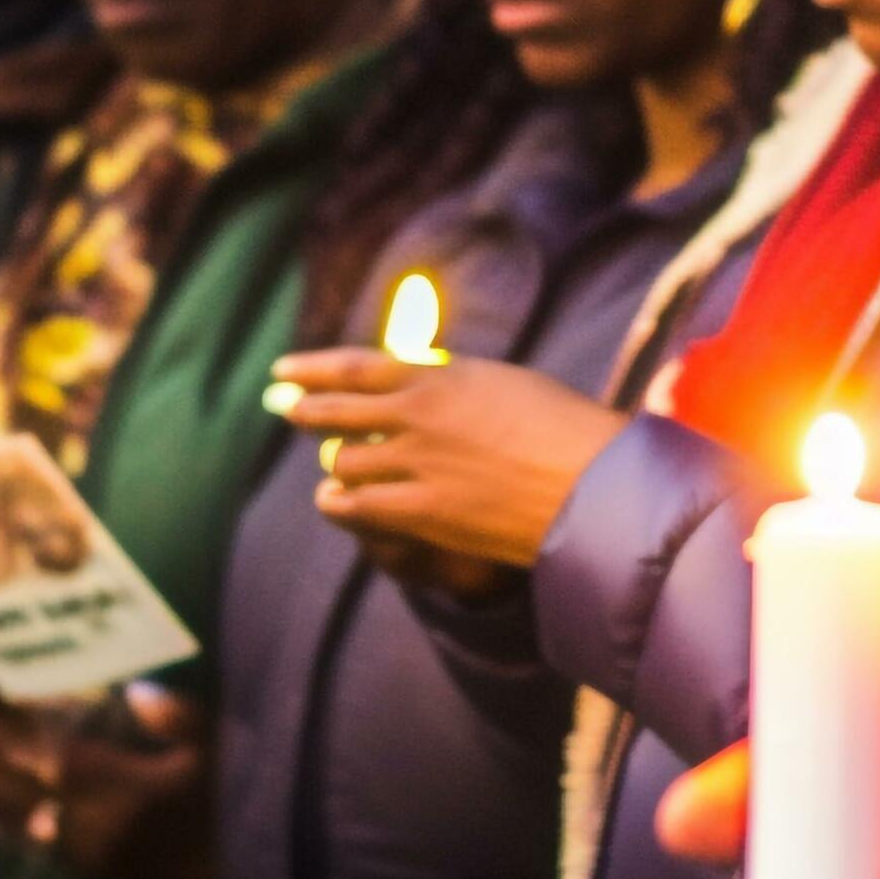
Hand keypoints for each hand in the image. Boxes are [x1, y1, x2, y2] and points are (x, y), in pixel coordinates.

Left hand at [0, 680, 215, 878]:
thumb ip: (183, 723)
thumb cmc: (235, 802)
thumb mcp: (221, 755)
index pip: (35, 757)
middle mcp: (79, 827)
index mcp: (115, 795)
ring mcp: (71, 850)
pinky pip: (5, 826)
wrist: (241, 876)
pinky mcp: (72, 861)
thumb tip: (138, 692)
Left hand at [271, 349, 624, 566]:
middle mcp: (417, 414)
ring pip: (347, 461)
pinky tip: (334, 500)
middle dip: (308, 411)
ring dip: (338, 464)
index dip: (314, 370)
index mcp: (439, 375)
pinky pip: (359, 505)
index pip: (356, 368)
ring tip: (333, 467)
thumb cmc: (566, 429)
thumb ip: (456, 384)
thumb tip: (422, 379)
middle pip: (338, 411)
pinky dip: (342, 501)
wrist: (594, 481)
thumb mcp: (506, 385)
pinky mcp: (422, 511)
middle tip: (288, 409)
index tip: (285, 371)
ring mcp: (416, 463)